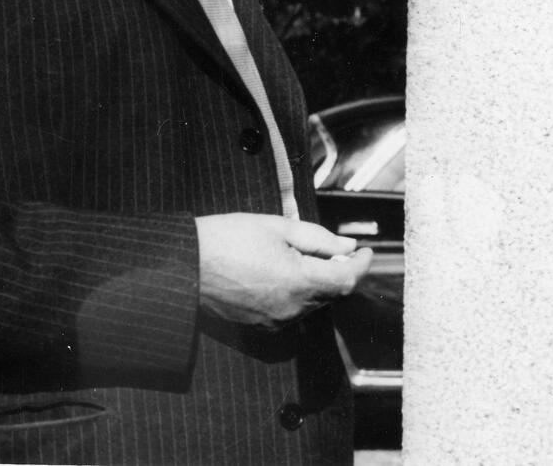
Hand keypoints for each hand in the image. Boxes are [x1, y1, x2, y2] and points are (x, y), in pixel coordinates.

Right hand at [195, 213, 372, 329]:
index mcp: (298, 282)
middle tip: (340, 249)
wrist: (185, 265)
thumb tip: (348, 249)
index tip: (367, 251)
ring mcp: (275, 321)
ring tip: (310, 256)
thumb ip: (320, 240)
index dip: (362, 266)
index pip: (347, 282)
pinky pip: (293, 311)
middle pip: (332, 294)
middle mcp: (290, 309)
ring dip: (320, 283)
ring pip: (313, 304)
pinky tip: (288, 272)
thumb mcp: (280, 227)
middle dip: (341, 271)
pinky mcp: (261, 326)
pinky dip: (300, 294)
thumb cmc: (230, 238)